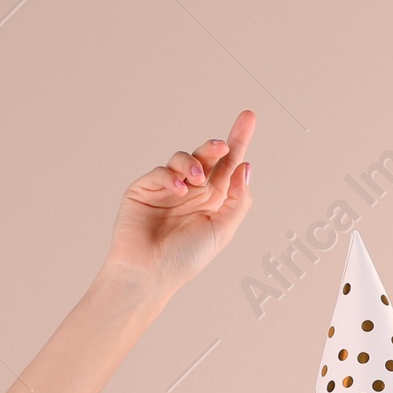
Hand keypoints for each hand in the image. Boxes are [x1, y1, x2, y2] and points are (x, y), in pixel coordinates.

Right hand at [102, 109, 255, 294]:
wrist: (150, 274)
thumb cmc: (186, 259)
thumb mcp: (223, 231)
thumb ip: (237, 200)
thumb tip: (245, 167)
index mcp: (212, 202)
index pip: (227, 167)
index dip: (238, 142)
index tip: (249, 118)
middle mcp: (192, 192)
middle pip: (207, 157)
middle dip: (216, 146)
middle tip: (223, 146)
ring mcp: (167, 189)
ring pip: (184, 159)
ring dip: (194, 163)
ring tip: (198, 180)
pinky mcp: (144, 189)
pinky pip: (161, 172)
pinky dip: (172, 176)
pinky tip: (180, 190)